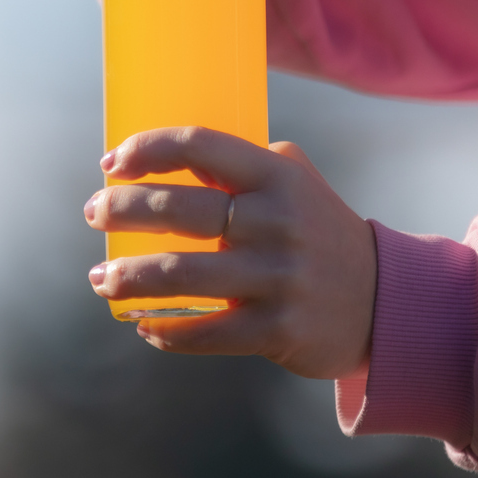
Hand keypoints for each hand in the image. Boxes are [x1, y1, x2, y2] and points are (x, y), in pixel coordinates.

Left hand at [82, 127, 374, 378]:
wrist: (384, 301)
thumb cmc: (319, 231)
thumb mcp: (295, 183)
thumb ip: (242, 165)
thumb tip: (166, 155)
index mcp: (277, 176)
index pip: (200, 145)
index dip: (147, 149)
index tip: (112, 162)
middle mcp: (276, 222)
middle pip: (178, 209)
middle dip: (121, 210)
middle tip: (94, 213)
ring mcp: (277, 277)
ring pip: (180, 275)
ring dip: (127, 278)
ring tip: (101, 279)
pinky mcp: (277, 329)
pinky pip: (204, 332)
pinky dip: (164, 330)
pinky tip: (143, 324)